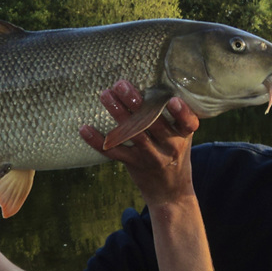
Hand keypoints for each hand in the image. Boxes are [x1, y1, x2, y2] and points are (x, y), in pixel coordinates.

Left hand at [80, 81, 199, 207]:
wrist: (170, 191)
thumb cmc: (175, 152)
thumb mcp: (181, 135)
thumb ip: (171, 115)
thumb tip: (150, 78)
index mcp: (183, 135)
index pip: (187, 123)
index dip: (182, 113)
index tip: (172, 100)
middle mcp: (169, 146)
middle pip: (152, 123)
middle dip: (135, 102)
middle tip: (120, 84)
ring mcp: (150, 157)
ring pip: (133, 134)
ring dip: (116, 113)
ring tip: (105, 95)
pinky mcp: (133, 164)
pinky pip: (113, 152)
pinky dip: (97, 141)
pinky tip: (84, 128)